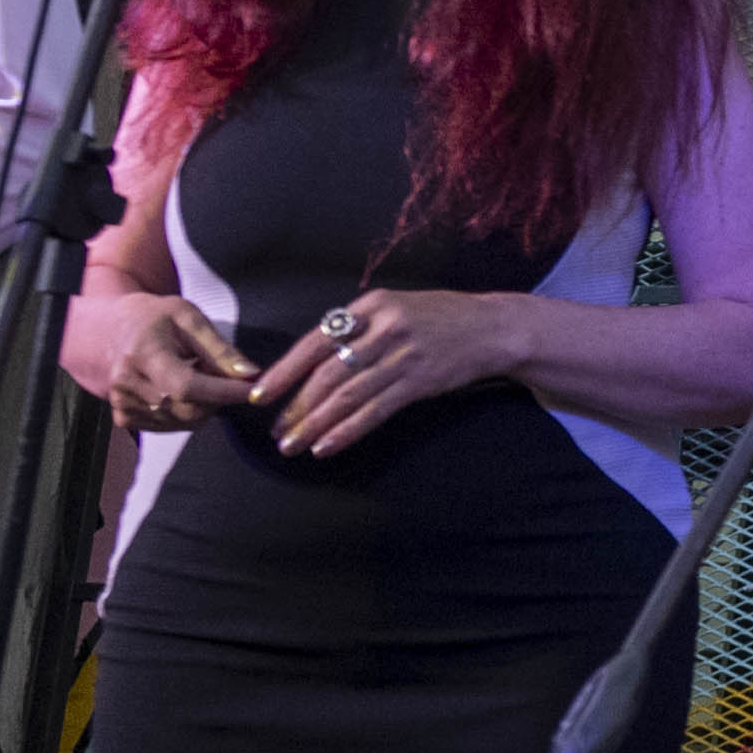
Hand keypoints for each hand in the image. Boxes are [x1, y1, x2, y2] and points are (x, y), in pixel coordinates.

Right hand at [64, 296, 257, 435]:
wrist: (112, 332)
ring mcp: (123, 405)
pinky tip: (180, 387)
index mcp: (142, 353)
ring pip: (185, 421)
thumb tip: (250, 375)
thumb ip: (220, 349)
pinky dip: (188, 411)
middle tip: (221, 371)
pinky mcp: (125, 419)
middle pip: (189, 408)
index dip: (223, 392)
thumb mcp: (190, 318)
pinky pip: (173, 426)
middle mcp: (127, 384)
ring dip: (204, 403)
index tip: (253, 389)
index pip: (187, 386)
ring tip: (195, 372)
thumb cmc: (155, 319)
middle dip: (218, 396)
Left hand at [245, 290, 522, 457]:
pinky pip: (375, 411)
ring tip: (292, 445)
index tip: (260, 395)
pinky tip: (327, 446)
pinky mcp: (420, 382)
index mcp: (371, 306)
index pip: (315, 341)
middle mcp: (384, 328)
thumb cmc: (439, 318)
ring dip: (315, 424)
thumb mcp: (395, 307)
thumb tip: (311, 362)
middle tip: (276, 432)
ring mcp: (403, 355)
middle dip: (297, 406)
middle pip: (328, 373)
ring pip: (347, 395)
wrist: (493, 327)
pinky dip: (348, 431)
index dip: (285, 371)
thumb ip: (357, 327)